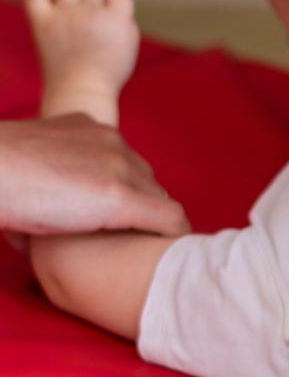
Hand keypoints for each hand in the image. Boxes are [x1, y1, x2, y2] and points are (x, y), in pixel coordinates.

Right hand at [0, 114, 188, 235]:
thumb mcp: (29, 162)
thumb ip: (49, 173)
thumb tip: (40, 214)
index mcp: (86, 126)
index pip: (123, 161)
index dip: (120, 192)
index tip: (111, 216)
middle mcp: (110, 141)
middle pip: (145, 181)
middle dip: (139, 208)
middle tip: (127, 236)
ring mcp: (118, 168)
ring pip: (158, 200)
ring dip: (152, 224)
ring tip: (148, 248)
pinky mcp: (121, 197)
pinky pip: (168, 219)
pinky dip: (172, 235)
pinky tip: (168, 249)